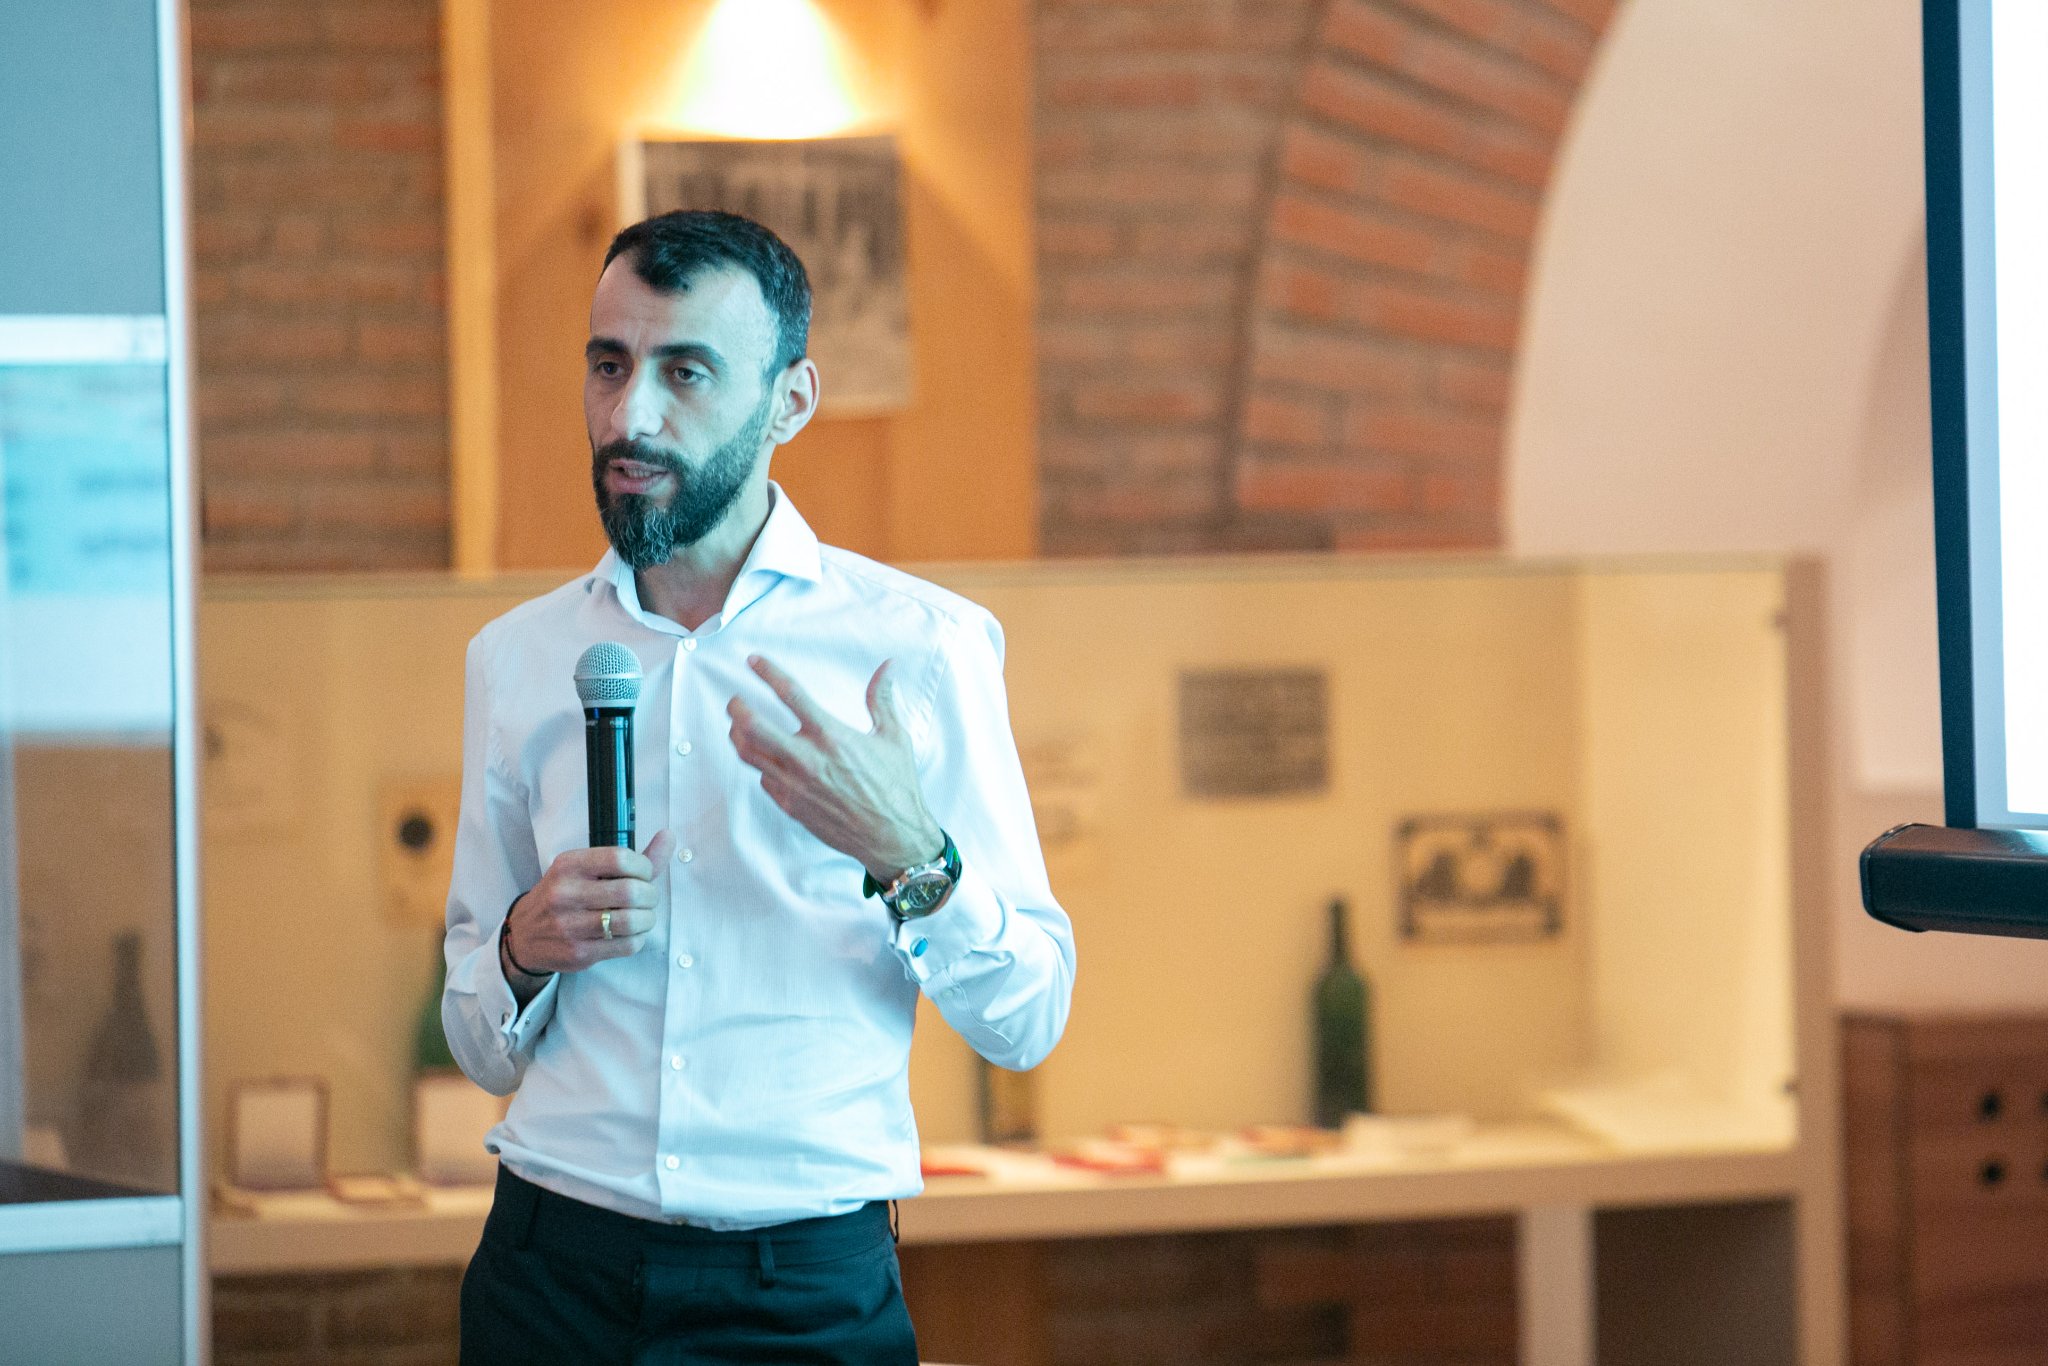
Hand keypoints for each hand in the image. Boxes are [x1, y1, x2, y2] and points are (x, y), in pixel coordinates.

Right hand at [504, 829, 674, 976]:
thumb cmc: (564, 896)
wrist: (525, 934)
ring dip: (647, 919)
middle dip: (650, 895)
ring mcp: (570, 925)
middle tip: (647, 898)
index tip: (643, 874)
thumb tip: (668, 836)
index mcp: (569, 865)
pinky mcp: (579, 952)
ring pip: (632, 921)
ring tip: (642, 916)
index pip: (621, 859)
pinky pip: (627, 945)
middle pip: (631, 892)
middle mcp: (566, 893)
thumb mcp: (586, 869)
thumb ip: (631, 858)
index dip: (644, 867)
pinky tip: (631, 933)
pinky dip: (638, 938)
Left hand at [728, 655, 942, 881]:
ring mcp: (795, 784)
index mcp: (831, 735)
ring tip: (738, 727)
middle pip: (754, 727)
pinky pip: (764, 780)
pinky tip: (765, 760)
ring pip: (750, 755)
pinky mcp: (791, 806)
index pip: (790, 694)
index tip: (753, 660)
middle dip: (737, 709)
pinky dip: (760, 766)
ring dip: (738, 736)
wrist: (892, 836)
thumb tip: (888, 666)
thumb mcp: (894, 737)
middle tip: (734, 701)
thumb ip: (882, 699)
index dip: (767, 672)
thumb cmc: (896, 787)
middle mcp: (807, 758)